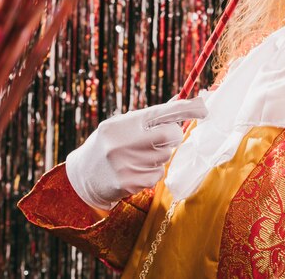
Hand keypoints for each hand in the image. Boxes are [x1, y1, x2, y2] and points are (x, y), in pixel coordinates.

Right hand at [65, 96, 206, 209]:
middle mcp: (123, 143)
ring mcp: (126, 165)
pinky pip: (157, 175)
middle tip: (161, 138)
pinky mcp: (128, 184)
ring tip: (138, 155)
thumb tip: (181, 101)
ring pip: (165, 157)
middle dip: (172, 135)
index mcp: (123, 123)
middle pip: (170, 136)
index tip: (204, 107)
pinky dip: (151, 172)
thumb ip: (151, 116)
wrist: (81, 176)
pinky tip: (135, 170)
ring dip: (159, 155)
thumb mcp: (123, 124)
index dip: (186, 108)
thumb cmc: (109, 143)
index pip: (162, 112)